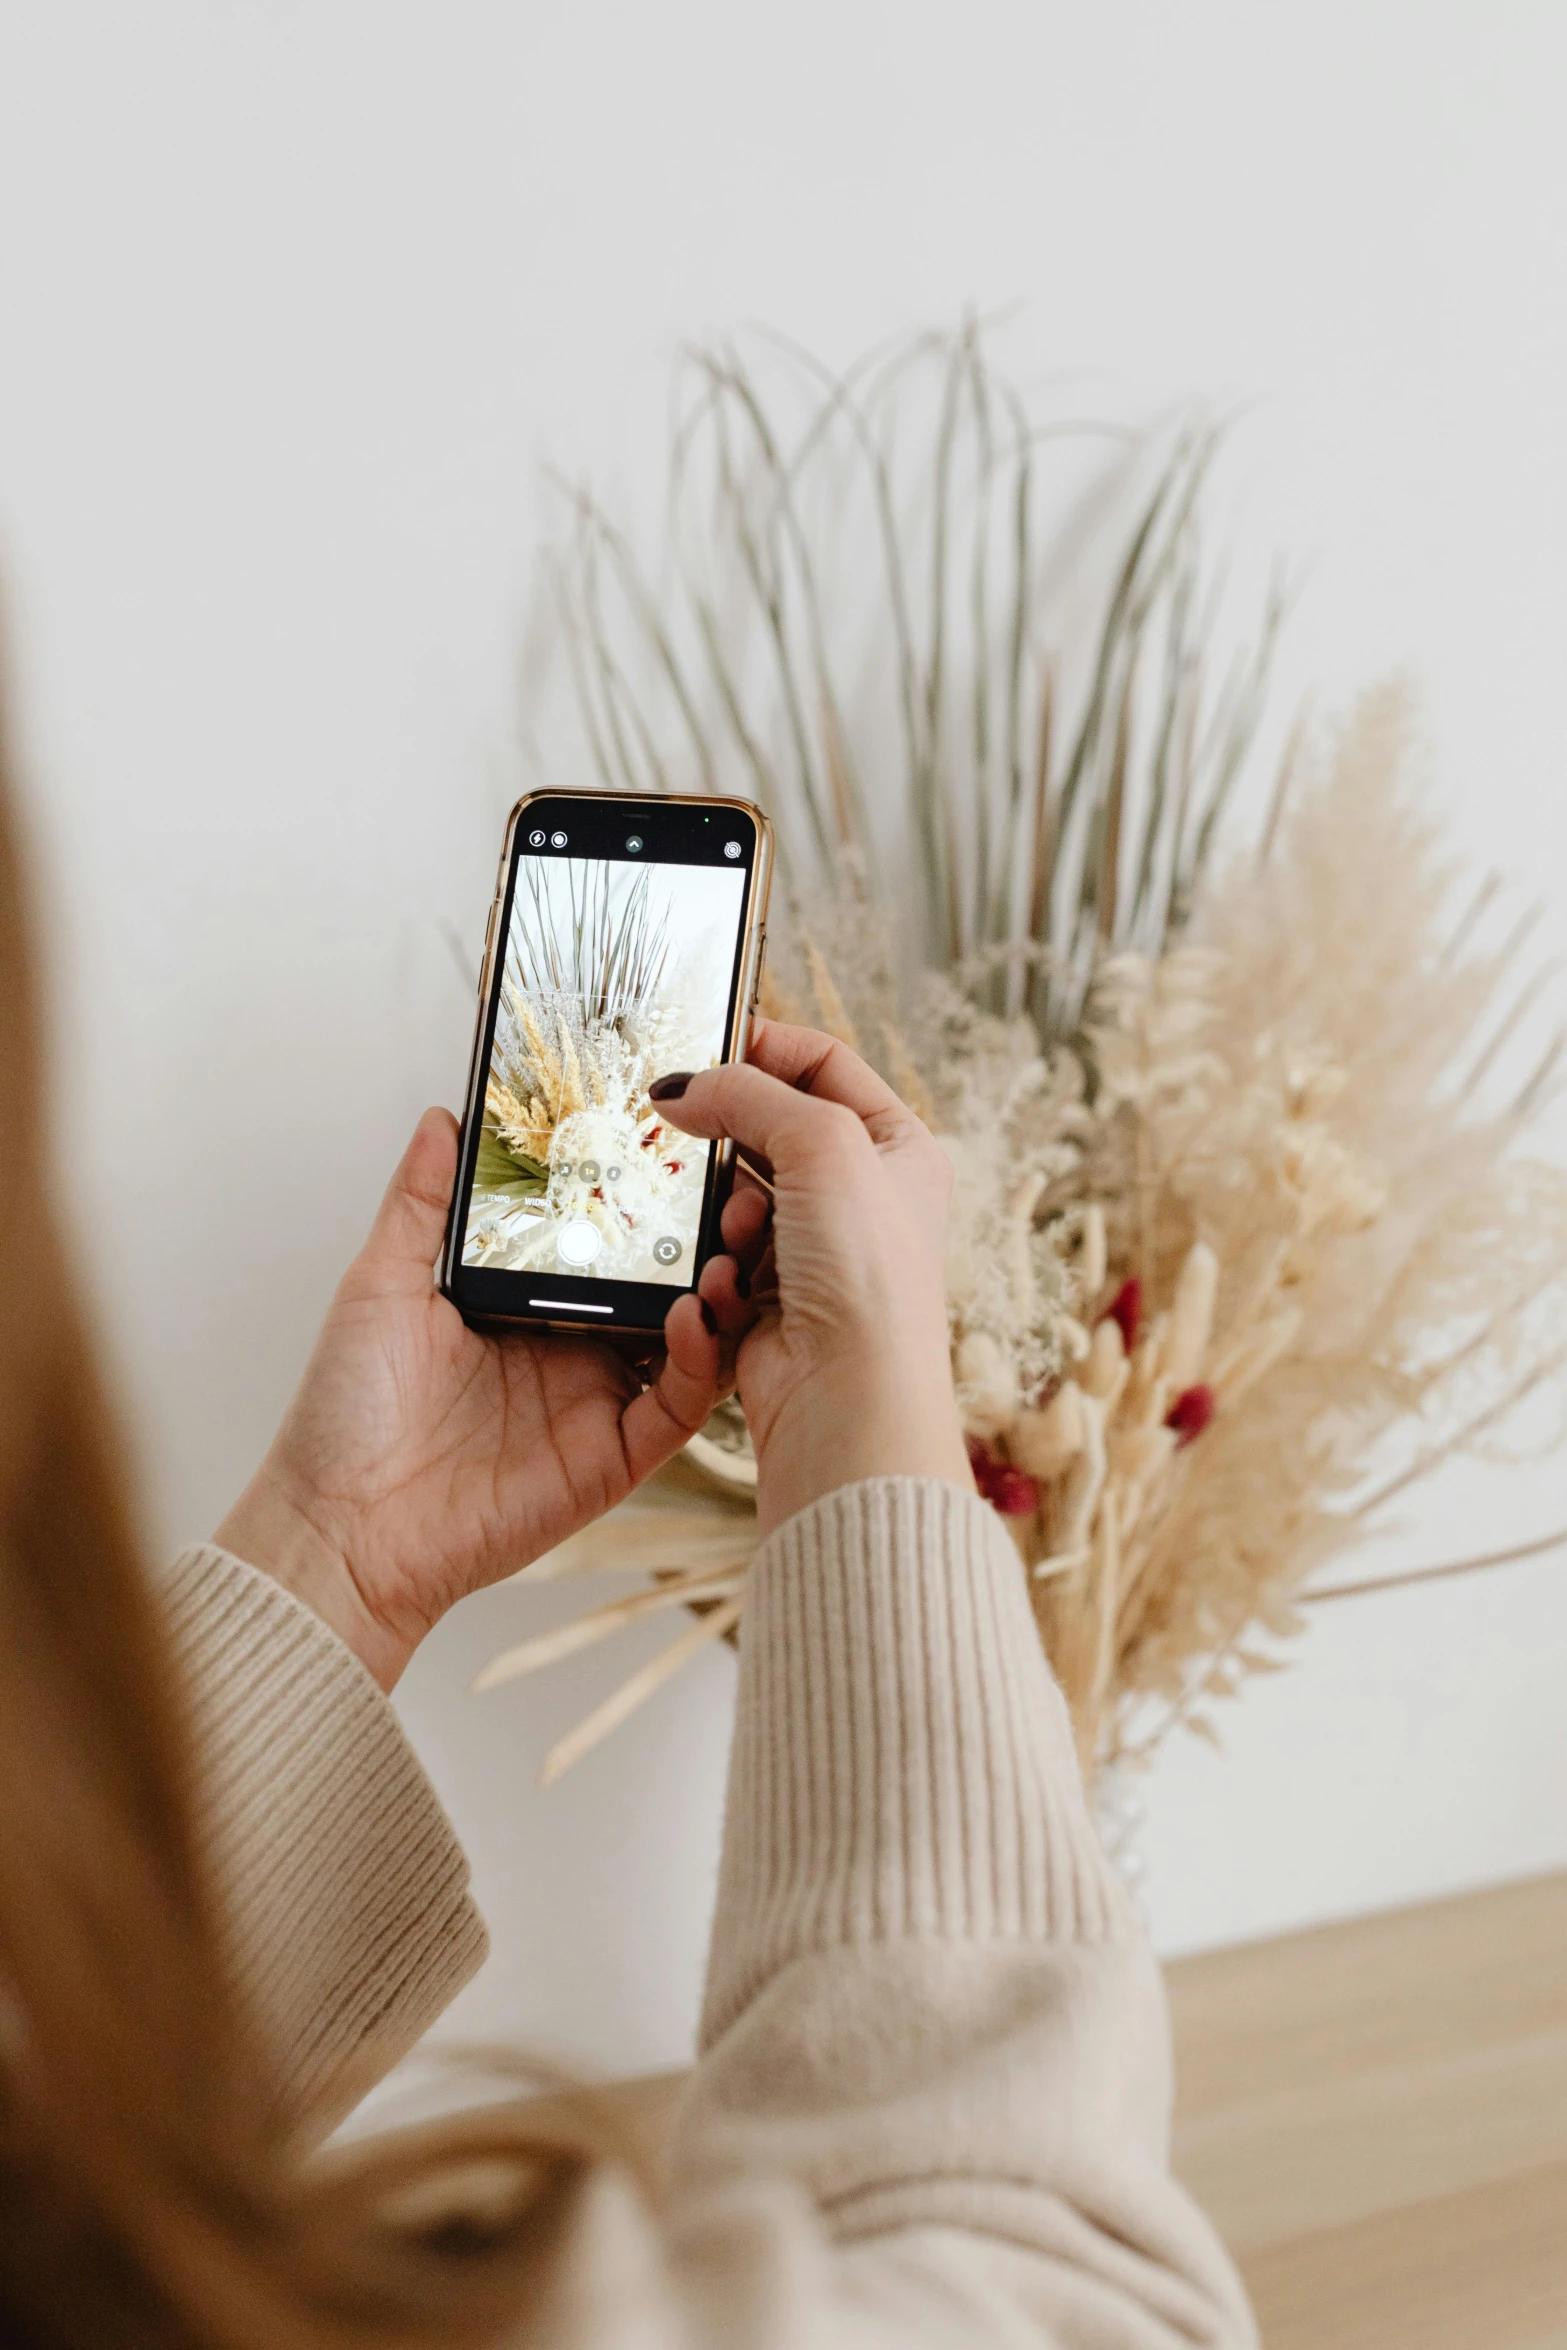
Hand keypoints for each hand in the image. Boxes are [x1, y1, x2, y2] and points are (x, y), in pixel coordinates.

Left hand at [214, 1109, 721, 1687]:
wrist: (341, 1527)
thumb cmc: (346, 1414)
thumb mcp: (382, 1284)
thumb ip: (422, 1204)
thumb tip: (443, 1120)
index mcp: (526, 1302)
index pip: (608, 1237)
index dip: (647, 1194)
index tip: (679, 1142)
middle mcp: (572, 1348)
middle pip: (665, 1282)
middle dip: (708, 1238)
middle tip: (736, 1188)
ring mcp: (599, 1402)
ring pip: (691, 1339)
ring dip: (721, 1291)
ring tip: (730, 1242)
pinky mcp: (614, 1456)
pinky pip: (678, 1405)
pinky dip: (699, 1359)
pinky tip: (690, 1315)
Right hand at [661, 1022, 973, 1539]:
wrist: (846, 1397)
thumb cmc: (866, 1273)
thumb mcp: (821, 1144)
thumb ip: (748, 1095)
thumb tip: (680, 1087)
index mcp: (898, 1147)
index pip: (825, 1065)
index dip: (767, 1046)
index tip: (706, 1044)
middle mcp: (863, 1196)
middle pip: (772, 1132)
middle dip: (730, 1138)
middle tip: (683, 1128)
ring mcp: (816, 1250)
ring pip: (736, 1197)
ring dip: (724, 1211)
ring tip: (736, 1234)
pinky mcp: (772, 1300)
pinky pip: (719, 1258)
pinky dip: (716, 1268)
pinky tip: (727, 1286)